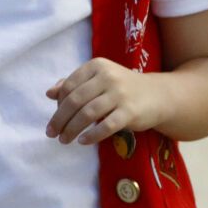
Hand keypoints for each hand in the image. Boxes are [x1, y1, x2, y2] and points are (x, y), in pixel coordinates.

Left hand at [46, 58, 163, 144]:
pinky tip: (83, 141)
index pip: (69, 86)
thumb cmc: (123, 88)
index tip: (56, 118)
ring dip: (71, 129)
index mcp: (98, 65)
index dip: (58, 105)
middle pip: (75, 100)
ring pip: (87, 114)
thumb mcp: (99, 80)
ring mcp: (120, 93)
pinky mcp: (130, 111)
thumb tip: (49, 93)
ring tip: (64, 140)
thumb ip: (75, 85)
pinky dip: (91, 136)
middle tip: (51, 134)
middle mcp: (108, 76)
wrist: (158, 95)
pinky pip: (105, 126)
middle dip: (60, 120)